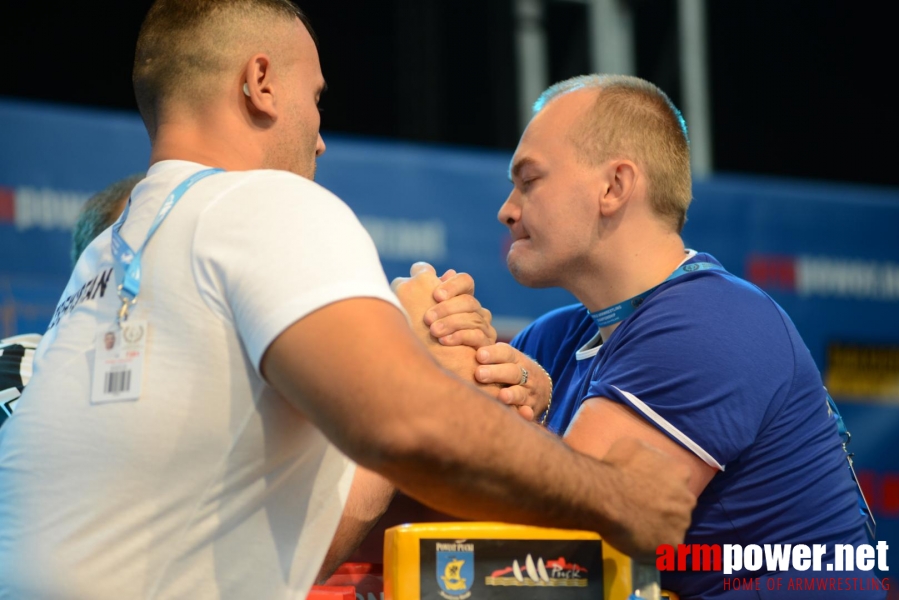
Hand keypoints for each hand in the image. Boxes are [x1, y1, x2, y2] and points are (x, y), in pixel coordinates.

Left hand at [392, 263, 501, 395]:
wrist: (443, 377)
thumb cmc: (427, 342)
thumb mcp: (422, 318)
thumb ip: (421, 293)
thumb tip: (421, 269)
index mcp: (462, 300)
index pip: (465, 282)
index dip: (452, 285)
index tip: (435, 295)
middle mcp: (477, 312)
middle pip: (468, 301)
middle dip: (447, 308)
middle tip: (427, 318)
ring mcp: (485, 329)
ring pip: (473, 318)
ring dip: (451, 323)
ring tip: (432, 331)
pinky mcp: (486, 346)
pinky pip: (477, 337)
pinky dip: (460, 337)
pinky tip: (443, 341)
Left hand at [474, 343, 550, 421]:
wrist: (540, 388)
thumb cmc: (510, 370)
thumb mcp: (503, 360)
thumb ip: (484, 354)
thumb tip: (453, 342)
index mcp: (515, 359)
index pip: (506, 353)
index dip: (493, 354)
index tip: (479, 355)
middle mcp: (524, 374)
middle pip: (512, 372)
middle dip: (496, 373)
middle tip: (479, 374)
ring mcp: (529, 392)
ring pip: (520, 392)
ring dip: (512, 394)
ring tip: (501, 395)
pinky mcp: (531, 409)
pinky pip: (529, 412)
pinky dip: (526, 414)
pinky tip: (524, 414)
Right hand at [598, 438, 694, 560]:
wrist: (605, 496)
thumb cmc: (615, 468)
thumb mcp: (631, 445)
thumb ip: (647, 454)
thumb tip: (645, 459)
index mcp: (680, 472)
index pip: (678, 482)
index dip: (662, 488)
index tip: (647, 492)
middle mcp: (687, 498)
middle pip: (679, 506)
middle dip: (664, 509)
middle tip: (642, 511)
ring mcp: (682, 523)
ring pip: (673, 528)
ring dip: (660, 529)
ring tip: (637, 528)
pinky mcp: (673, 545)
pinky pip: (666, 549)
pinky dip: (655, 548)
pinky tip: (638, 542)